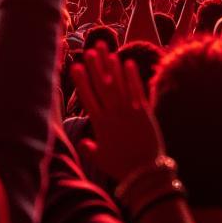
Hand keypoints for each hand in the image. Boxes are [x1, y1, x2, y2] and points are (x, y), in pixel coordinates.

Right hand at [72, 45, 163, 181]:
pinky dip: (133, 76)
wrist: (145, 173)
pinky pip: (137, 90)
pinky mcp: (144, 112)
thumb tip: (82, 142)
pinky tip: (128, 63)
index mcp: (100, 124)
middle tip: (91, 49)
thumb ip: (89, 148)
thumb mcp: (100, 159)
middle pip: (102, 86)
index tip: (76, 66)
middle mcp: (114, 114)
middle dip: (96, 66)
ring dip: (112, 67)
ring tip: (108, 51)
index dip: (82, 81)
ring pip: (119, 84)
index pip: (88, 98)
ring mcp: (129, 111)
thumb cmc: (121, 167)